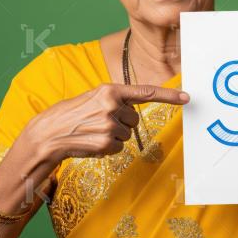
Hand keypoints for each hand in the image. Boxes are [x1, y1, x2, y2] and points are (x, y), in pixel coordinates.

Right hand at [20, 83, 189, 163]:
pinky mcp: (105, 143)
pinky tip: (92, 141)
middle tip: (100, 122)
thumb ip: (115, 99)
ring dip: (113, 135)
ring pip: (127, 134)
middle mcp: (112, 106)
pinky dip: (108, 147)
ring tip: (93, 131)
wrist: (49, 133)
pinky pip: (118, 147)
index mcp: (110, 90)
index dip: (169, 96)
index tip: (188, 98)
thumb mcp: (94, 97)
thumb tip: (134, 110)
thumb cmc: (72, 114)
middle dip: (122, 122)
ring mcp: (109, 125)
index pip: (146, 92)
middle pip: (134, 119)